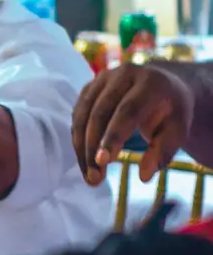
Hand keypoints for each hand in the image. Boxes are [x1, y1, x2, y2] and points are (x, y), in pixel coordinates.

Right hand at [72, 63, 194, 184]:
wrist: (163, 86)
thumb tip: (144, 176)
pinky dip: (78, 141)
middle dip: (92, 148)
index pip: (126, 110)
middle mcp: (122, 75)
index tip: (103, 162)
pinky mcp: (89, 88)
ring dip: (81, 148)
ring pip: (82, 116)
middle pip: (99, 113)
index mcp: (150, 82)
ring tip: (89, 176)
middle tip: (94, 179)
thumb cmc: (171, 112)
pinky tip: (85, 161)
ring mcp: (102, 79)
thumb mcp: (177, 130)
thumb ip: (163, 151)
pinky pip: (77, 116)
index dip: (112, 136)